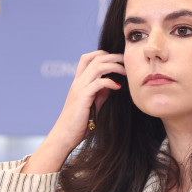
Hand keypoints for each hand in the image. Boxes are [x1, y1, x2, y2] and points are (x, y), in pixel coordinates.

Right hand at [23, 51, 123, 173]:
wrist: (64, 136)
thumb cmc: (78, 123)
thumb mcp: (92, 104)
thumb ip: (100, 93)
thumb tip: (112, 84)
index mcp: (79, 82)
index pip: (88, 58)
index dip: (103, 55)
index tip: (118, 61)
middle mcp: (78, 82)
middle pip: (95, 58)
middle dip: (113, 56)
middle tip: (127, 61)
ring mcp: (79, 88)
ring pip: (97, 67)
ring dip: (114, 66)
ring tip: (125, 72)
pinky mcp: (82, 98)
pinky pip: (98, 83)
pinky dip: (110, 82)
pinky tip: (118, 87)